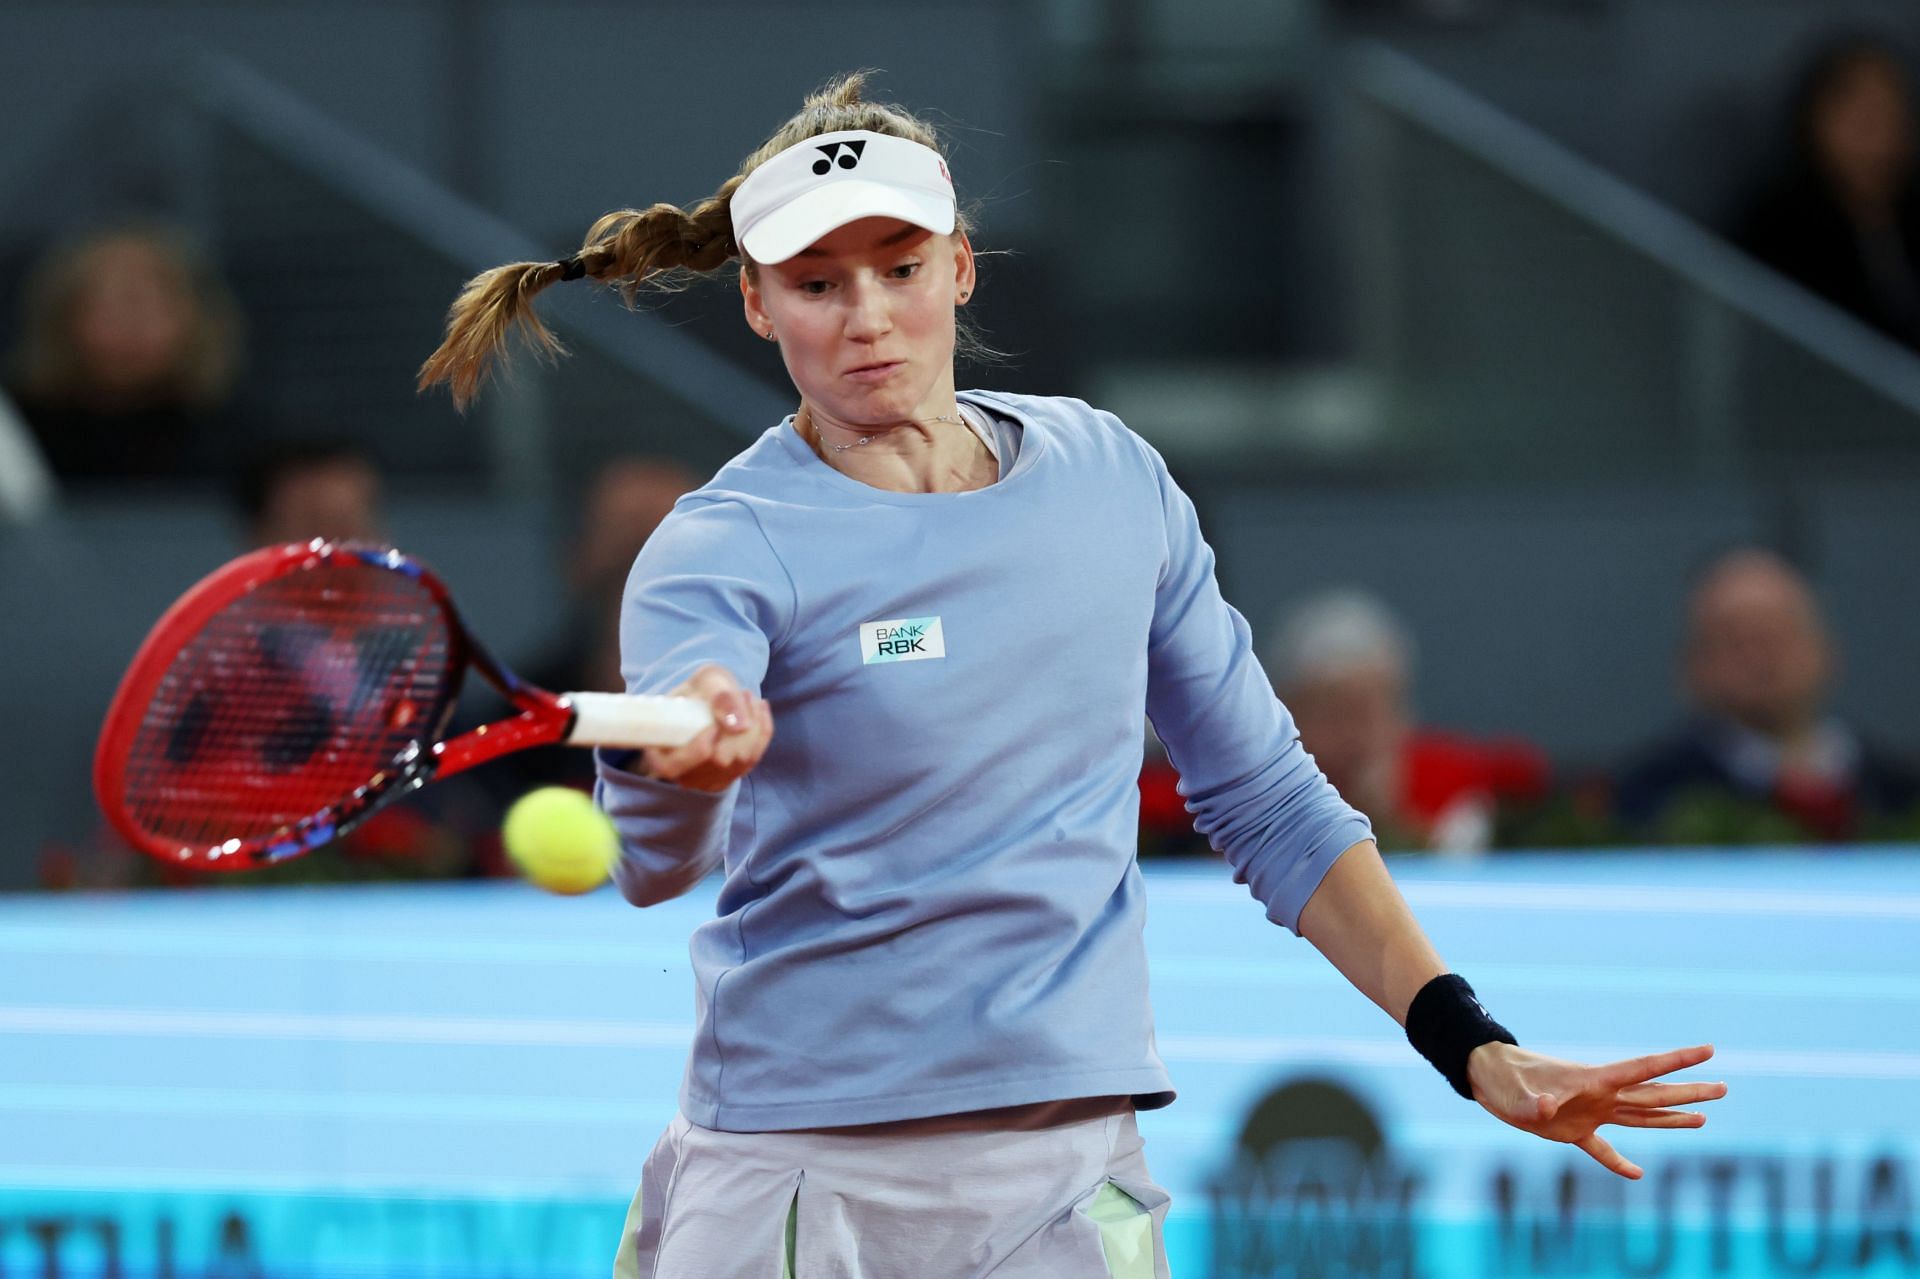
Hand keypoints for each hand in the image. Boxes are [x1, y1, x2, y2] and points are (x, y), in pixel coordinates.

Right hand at [639, 664, 772, 792]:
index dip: (695, 750)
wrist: (710, 697)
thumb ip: (719, 697)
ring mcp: (709, 779)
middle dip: (737, 726)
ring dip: (753, 724)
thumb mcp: (706, 681)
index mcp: (659, 752)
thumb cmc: (700, 689)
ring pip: (741, 760)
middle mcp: (683, 773)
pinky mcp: (732, 775)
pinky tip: (759, 708)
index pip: (671, 767)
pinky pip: (755, 756)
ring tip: (746, 696)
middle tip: (742, 693)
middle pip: (717, 763)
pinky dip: (762, 729)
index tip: (712, 726)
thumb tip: (739, 726)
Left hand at [1467, 1041, 1726, 1179]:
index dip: (1676, 1060)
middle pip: (1653, 1094)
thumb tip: (1548, 1109)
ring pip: (1640, 1115)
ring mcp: (1590, 1111)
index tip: (1707, 1050)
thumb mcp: (1518, 1093)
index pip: (1644, 1068)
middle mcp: (1600, 1094)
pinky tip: (1637, 1173)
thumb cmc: (1503, 1080)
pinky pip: (1603, 1148)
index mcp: (1594, 1080)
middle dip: (1688, 1091)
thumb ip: (1535, 1103)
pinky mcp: (1573, 1129)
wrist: (1488, 1078)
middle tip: (1724, 1087)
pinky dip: (1618, 1162)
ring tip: (1705, 1117)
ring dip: (1671, 1118)